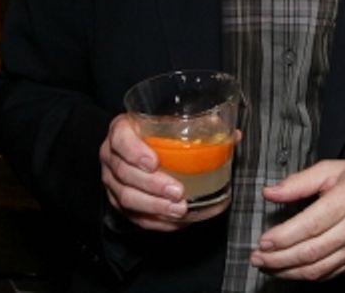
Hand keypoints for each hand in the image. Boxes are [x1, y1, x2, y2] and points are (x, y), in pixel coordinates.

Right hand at [98, 113, 228, 230]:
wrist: (134, 146)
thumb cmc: (155, 132)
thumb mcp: (171, 122)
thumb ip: (200, 126)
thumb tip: (233, 136)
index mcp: (121, 130)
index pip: (121, 139)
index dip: (135, 151)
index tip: (154, 162)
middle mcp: (111, 156)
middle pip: (126, 174)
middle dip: (153, 185)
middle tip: (177, 191)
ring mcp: (111, 181)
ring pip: (127, 198)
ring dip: (154, 206)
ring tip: (179, 209)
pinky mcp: (117, 202)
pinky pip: (133, 216)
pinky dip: (155, 220)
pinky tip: (175, 222)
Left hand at [250, 160, 344, 280]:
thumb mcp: (331, 169)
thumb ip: (299, 181)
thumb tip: (270, 192)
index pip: (309, 226)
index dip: (282, 237)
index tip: (263, 241)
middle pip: (309, 251)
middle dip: (278, 258)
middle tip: (257, 257)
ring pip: (316, 268)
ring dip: (287, 271)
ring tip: (266, 266)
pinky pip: (326, 274)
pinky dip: (303, 275)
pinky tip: (288, 270)